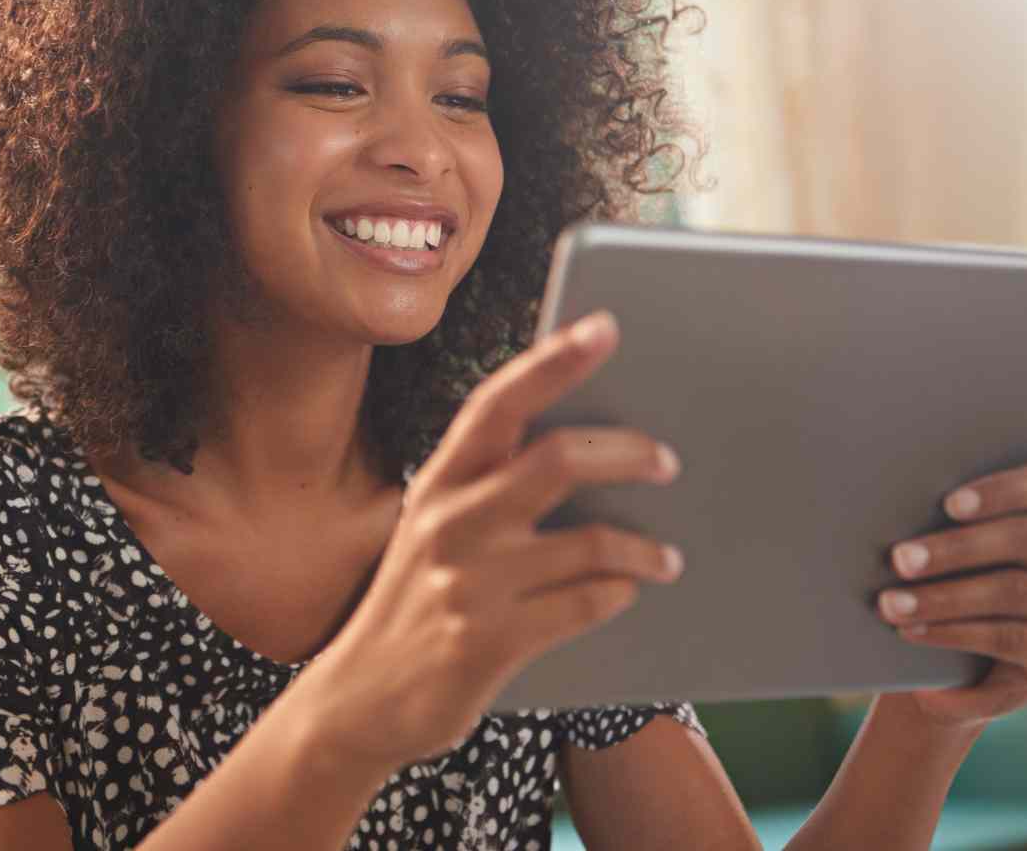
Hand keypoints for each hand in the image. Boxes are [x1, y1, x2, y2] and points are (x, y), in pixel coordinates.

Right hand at [313, 309, 683, 770]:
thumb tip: (589, 443)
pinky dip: (619, 592)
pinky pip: (584, 604)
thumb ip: (491, 483)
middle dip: (627, 453)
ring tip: (665, 555)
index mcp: (439, 480)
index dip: (554, 360)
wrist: (360, 698)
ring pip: (589, 541)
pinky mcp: (487, 643)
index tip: (603, 328)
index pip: (500, 402)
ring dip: (643, 546)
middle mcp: (450, 521)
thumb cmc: (415, 596)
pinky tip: (627, 592)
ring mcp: (468, 583)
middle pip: (558, 459)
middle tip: (666, 459)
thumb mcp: (435, 525)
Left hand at [877, 417, 1026, 727]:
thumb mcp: (993, 531)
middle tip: (899, 559)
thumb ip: (969, 509)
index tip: (949, 504)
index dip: (999, 492)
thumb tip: (903, 487)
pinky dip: (954, 633)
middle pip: (1021, 539)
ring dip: (942, 598)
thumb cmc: (990, 559)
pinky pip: (1007, 638)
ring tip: (890, 603)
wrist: (1025, 634)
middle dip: (954, 549)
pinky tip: (913, 629)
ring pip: (1009, 592)